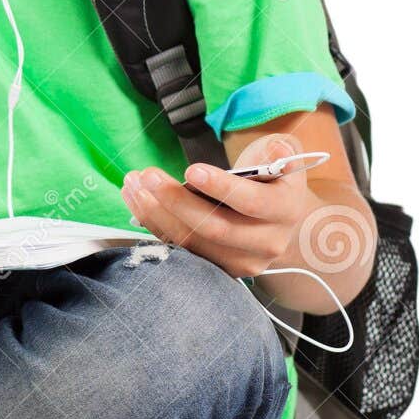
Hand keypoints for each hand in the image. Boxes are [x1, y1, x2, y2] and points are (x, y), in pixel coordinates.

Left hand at [120, 133, 308, 280]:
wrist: (279, 223)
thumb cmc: (273, 183)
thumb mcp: (284, 160)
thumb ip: (281, 152)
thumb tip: (275, 148)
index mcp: (285, 211)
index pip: (252, 202)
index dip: (220, 187)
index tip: (190, 170)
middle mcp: (266, 243)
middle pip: (215, 228)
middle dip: (176, 201)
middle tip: (147, 176)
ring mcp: (240, 262)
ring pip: (193, 242)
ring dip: (156, 213)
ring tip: (133, 185)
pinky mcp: (216, 269)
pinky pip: (180, 249)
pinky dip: (154, 224)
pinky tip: (136, 200)